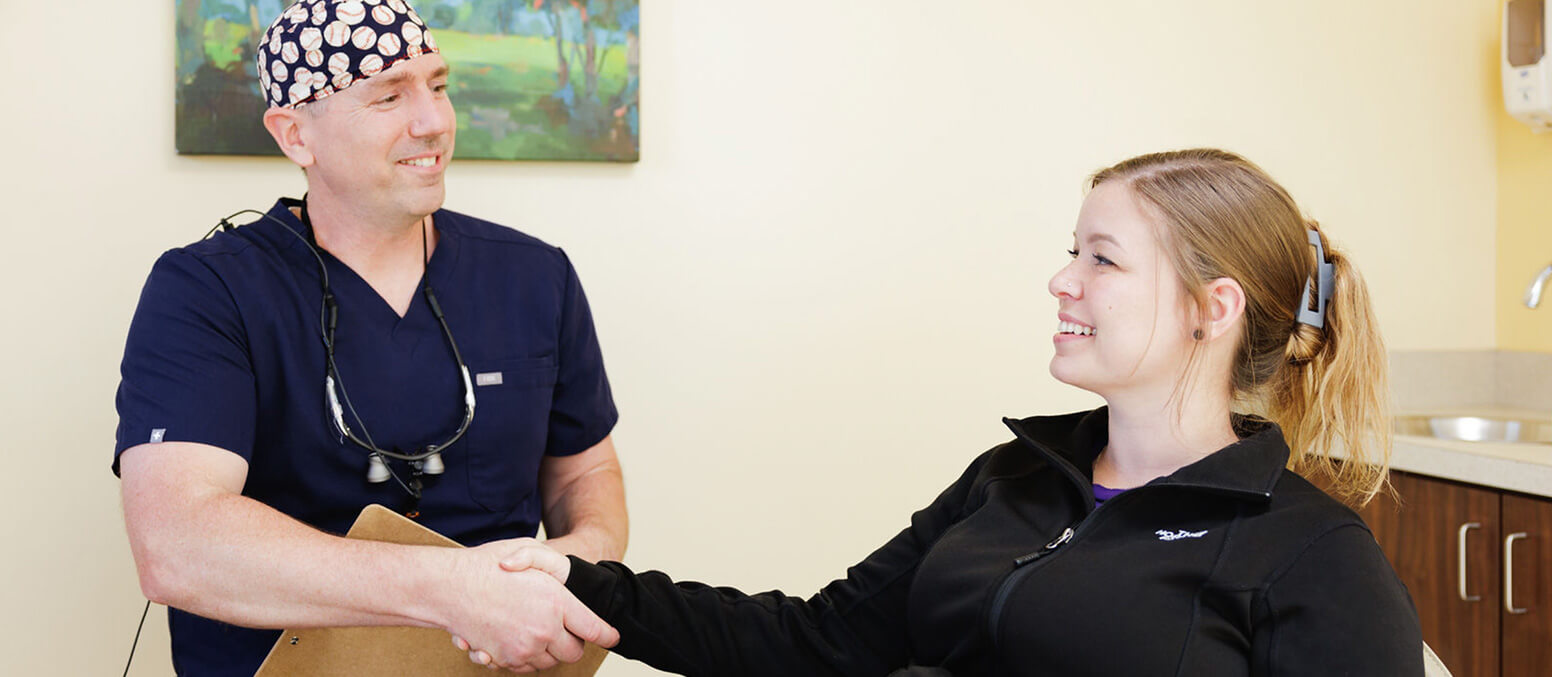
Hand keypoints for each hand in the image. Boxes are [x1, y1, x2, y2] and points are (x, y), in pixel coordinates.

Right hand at [439, 540, 617, 671]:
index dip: (606, 634)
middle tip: (566, 632)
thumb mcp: (530, 554)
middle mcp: (545, 629)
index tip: (612, 636)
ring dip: (547, 651)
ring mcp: (524, 648)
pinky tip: (517, 638)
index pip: (594, 628)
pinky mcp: (504, 659)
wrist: (447, 587)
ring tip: (536, 630)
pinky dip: (525, 657)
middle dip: (573, 643)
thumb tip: (571, 595)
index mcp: (557, 602)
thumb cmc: (487, 565)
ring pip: (549, 662)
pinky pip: (524, 667)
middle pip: (573, 652)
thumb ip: (556, 571)